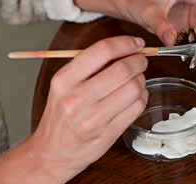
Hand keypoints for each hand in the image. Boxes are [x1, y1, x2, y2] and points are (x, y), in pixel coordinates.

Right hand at [0, 36, 147, 182]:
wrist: (52, 153)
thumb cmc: (61, 115)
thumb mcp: (63, 85)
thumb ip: (89, 66)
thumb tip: (125, 47)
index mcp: (64, 80)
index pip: (102, 50)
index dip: (125, 43)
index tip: (135, 43)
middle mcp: (77, 98)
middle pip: (123, 69)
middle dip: (139, 60)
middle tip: (141, 60)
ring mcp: (94, 118)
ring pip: (134, 88)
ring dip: (142, 79)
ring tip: (137, 79)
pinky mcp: (109, 133)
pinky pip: (137, 107)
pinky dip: (143, 96)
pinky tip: (136, 95)